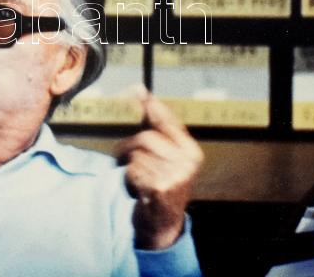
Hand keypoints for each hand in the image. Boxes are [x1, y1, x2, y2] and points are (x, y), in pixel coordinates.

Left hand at [115, 86, 203, 249]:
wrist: (162, 225)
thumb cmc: (162, 184)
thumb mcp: (168, 158)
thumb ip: (157, 128)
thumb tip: (143, 92)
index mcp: (191, 151)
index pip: (166, 121)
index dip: (150, 105)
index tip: (136, 89)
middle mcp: (187, 162)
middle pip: (145, 138)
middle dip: (129, 146)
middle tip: (123, 156)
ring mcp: (175, 175)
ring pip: (136, 155)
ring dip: (129, 165)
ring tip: (136, 177)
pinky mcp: (160, 188)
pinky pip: (133, 170)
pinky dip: (129, 178)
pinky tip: (138, 188)